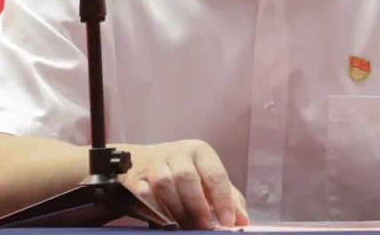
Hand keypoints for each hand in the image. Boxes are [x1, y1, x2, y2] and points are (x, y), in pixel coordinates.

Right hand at [120, 139, 249, 229]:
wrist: (142, 162)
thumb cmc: (184, 173)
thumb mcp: (208, 179)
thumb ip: (229, 199)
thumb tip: (243, 221)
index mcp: (200, 151)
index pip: (215, 174)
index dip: (223, 200)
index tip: (228, 222)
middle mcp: (177, 153)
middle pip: (187, 178)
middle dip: (197, 207)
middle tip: (203, 227)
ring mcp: (154, 164)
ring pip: (165, 184)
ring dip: (177, 210)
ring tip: (185, 226)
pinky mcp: (136, 178)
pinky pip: (145, 194)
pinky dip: (157, 210)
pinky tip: (166, 221)